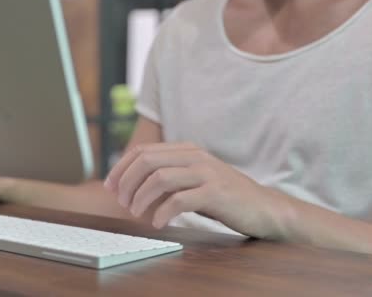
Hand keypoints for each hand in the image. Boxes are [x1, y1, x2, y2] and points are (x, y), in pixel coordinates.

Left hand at [104, 143, 287, 237]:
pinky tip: (158, 223)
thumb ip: (167, 176)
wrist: (262, 207)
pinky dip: (162, 212)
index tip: (110, 186)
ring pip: (159, 178)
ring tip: (136, 213)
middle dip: (126, 182)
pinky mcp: (215, 193)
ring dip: (141, 198)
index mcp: (186, 149)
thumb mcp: (192, 179)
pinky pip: (179, 200)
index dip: (121, 168)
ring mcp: (206, 173)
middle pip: (146, 161)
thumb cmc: (222, 196)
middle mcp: (195, 156)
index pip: (142, 151)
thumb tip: (129, 185)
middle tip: (121, 202)